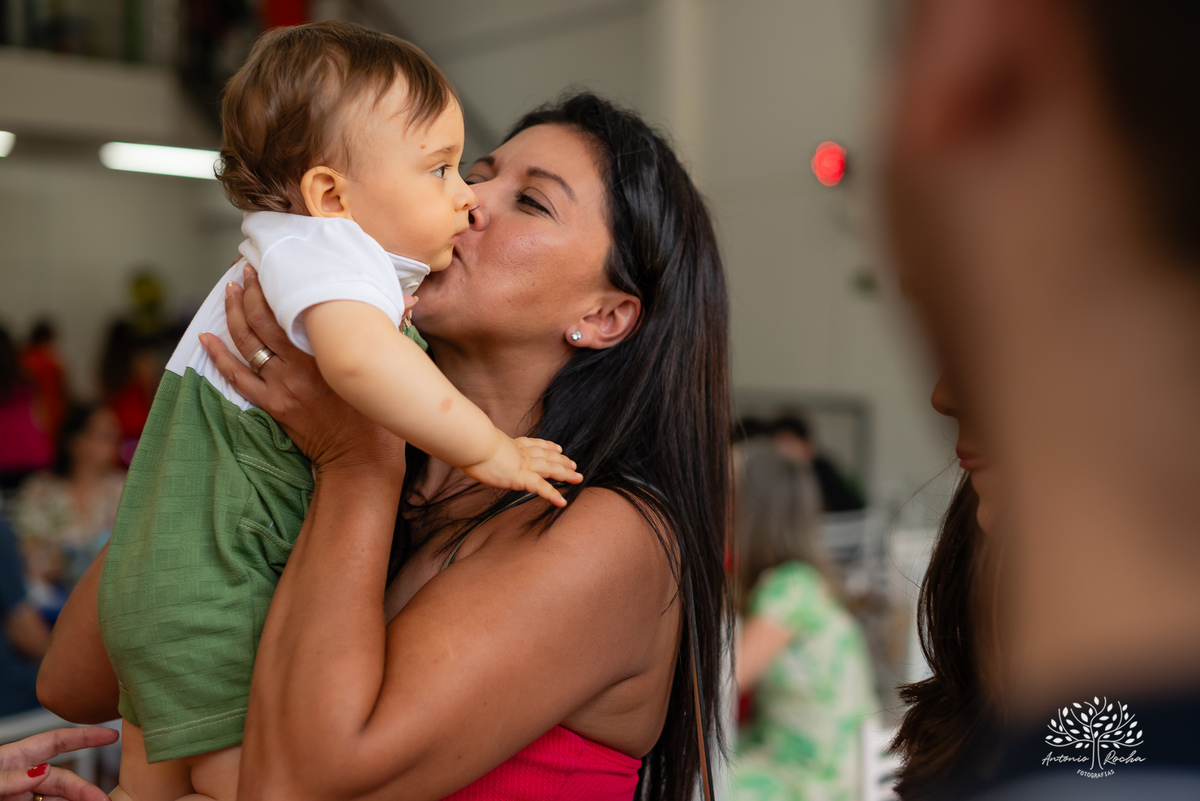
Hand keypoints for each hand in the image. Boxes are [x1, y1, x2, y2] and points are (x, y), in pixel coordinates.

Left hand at [0, 727, 118, 800]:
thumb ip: (10, 777)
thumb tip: (43, 770)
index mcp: (14, 758)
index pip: (57, 741)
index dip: (86, 736)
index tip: (111, 735)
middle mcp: (23, 777)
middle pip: (62, 778)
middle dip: (84, 788)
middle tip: (102, 799)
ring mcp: (22, 796)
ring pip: (58, 798)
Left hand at [199, 265, 408, 473]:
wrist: (361, 460)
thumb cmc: (380, 415)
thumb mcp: (390, 367)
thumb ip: (394, 330)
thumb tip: (407, 302)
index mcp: (326, 354)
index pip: (292, 310)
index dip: (274, 286)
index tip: (268, 267)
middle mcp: (299, 366)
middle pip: (263, 321)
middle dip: (249, 293)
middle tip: (243, 274)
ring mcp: (282, 387)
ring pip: (247, 343)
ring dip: (233, 315)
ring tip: (228, 293)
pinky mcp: (273, 406)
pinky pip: (237, 378)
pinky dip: (219, 357)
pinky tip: (206, 339)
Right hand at [459, 432, 581, 507]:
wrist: (473, 443)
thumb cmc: (469, 443)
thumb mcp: (476, 444)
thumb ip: (479, 448)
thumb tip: (466, 449)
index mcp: (511, 444)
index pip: (534, 444)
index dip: (547, 445)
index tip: (557, 446)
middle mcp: (521, 452)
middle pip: (547, 455)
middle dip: (561, 459)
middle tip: (574, 464)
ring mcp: (523, 464)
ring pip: (550, 469)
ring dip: (565, 473)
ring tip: (578, 478)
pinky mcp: (522, 477)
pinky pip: (541, 488)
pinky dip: (553, 495)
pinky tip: (562, 502)